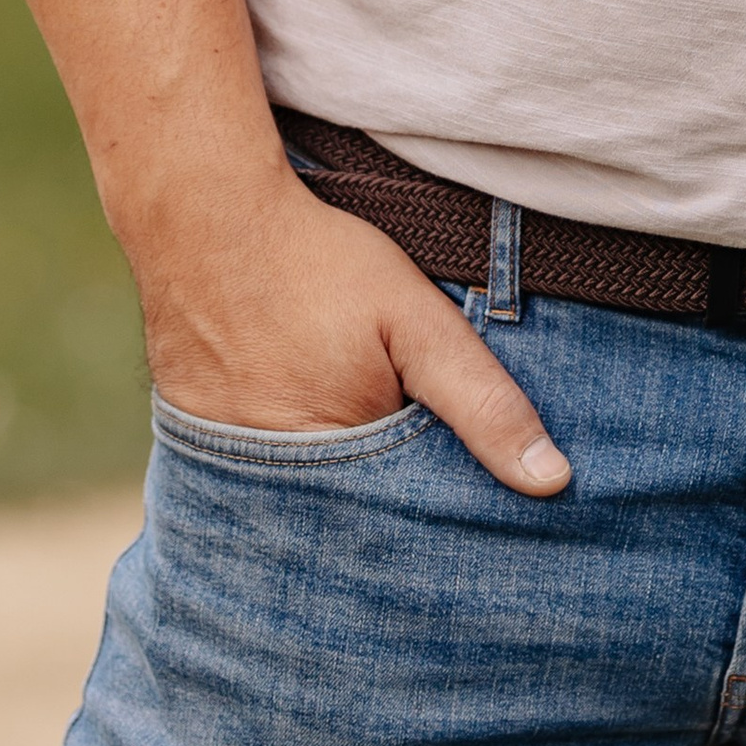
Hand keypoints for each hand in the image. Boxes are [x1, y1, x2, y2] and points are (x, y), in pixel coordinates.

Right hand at [133, 158, 571, 496]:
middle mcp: (271, 487)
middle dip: (386, 518)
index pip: (404, 528)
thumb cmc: (317, 263)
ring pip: (300, 504)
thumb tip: (551, 481)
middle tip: (410, 482)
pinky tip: (302, 429)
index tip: (470, 513)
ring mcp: (224, 469)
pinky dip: (283, 466)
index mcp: (336, 467)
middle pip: (348, 525)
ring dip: (332, 494)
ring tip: (354, 454)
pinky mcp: (194, 443)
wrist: (202, 216)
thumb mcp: (416, 319)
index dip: (438, 518)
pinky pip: (252, 478)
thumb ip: (481, 399)